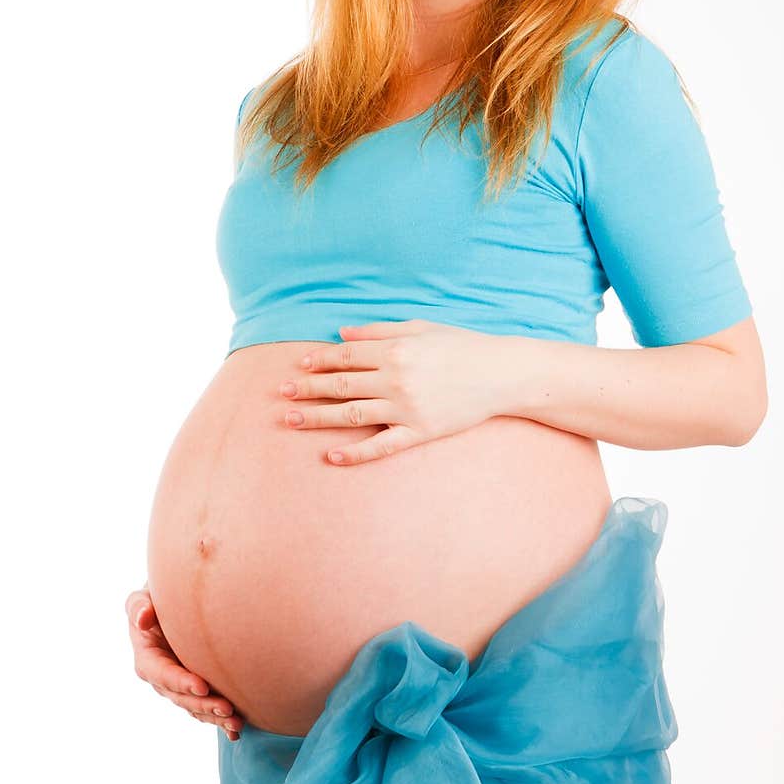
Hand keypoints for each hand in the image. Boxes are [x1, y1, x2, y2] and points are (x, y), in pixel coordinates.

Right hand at [125, 583, 244, 740]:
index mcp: (148, 658)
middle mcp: (162, 677)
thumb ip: (138, 607)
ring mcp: (178, 686)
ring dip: (215, 717)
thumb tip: (143, 618)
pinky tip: (236, 732)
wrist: (174, 604)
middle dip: (204, 705)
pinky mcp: (194, 689)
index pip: (163, 674)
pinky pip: (205, 709)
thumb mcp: (143, 598)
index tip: (203, 686)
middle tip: (228, 708)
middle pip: (181, 697)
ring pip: (195, 707)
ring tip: (237, 723)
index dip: (181, 682)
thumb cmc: (158, 598)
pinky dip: (220, 722)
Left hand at [278, 319, 514, 465]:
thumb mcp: (419, 328)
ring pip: (352, 413)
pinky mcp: (420, 432)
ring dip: (318, 417)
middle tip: (282, 393)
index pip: (346, 356)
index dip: (319, 360)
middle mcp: (396, 378)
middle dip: (308, 388)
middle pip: (341, 385)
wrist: (500, 374)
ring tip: (291, 420)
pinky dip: (355, 453)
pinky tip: (331, 456)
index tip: (299, 364)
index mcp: (395, 349)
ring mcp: (407, 408)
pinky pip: (381, 445)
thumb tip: (341, 333)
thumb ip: (378, 330)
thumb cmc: (460, 346)